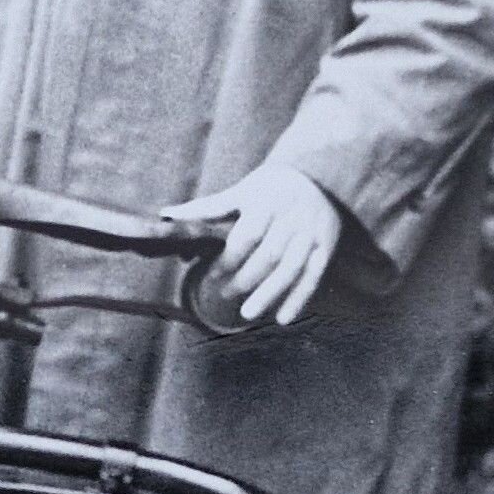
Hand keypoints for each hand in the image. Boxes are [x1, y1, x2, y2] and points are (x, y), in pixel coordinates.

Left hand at [164, 162, 342, 326]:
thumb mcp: (241, 191)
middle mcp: (292, 217)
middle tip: (223, 295)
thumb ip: (207, 208)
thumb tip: (167, 215)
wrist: (316, 175)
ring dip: (269, 295)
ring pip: (291, 269)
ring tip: (247, 314)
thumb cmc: (269, 187)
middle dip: (245, 279)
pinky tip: (282, 319)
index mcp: (267, 202)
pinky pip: (313, 276)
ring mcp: (311, 232)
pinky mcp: (326, 245)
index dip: (229, 259)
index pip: (248, 235)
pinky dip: (299, 299)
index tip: (211, 275)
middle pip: (269, 256)